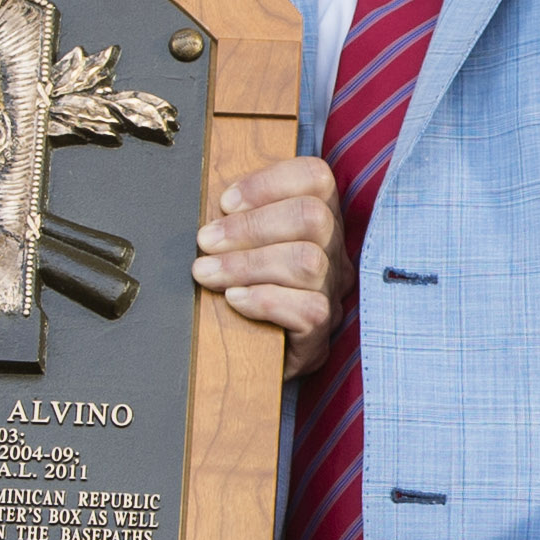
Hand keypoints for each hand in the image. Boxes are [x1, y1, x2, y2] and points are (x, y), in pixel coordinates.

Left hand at [196, 154, 346, 381]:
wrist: (249, 361)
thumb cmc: (240, 290)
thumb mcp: (239, 245)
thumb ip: (233, 217)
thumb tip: (207, 202)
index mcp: (318, 220)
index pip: (316, 178)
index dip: (269, 182)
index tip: (225, 202)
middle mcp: (333, 253)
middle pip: (313, 217)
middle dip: (250, 226)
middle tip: (206, 241)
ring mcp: (331, 294)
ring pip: (309, 262)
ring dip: (248, 264)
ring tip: (207, 273)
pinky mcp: (321, 335)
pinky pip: (308, 309)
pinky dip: (264, 300)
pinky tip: (234, 300)